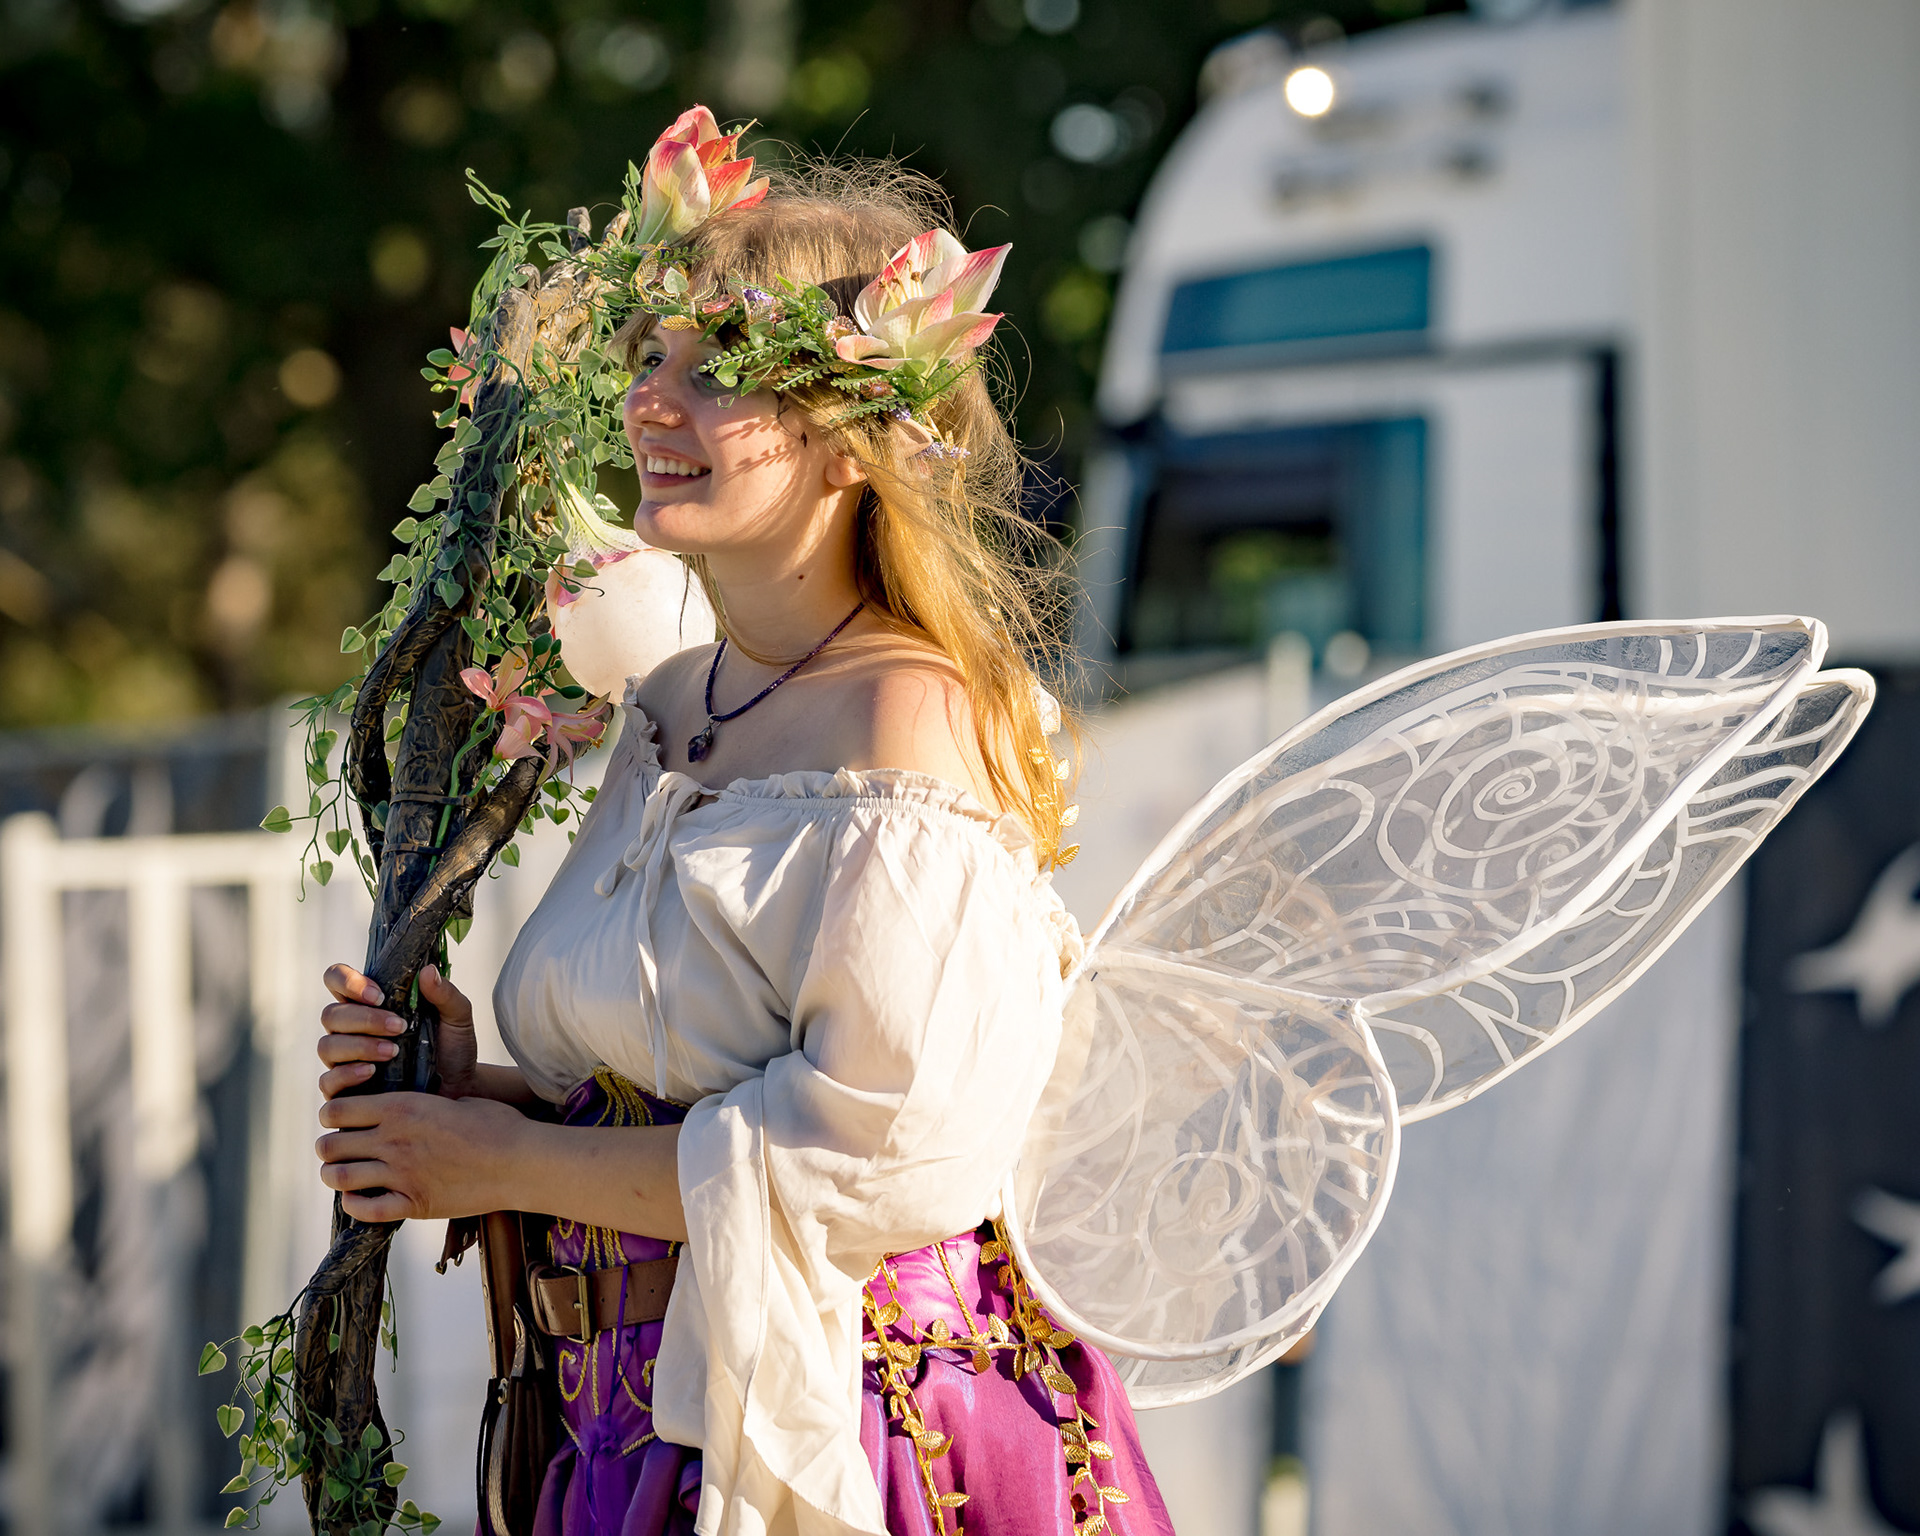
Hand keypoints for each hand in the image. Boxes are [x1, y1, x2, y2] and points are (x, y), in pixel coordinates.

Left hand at [315, 1091, 531, 1222]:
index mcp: (401, 1107)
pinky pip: (364, 1210)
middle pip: (329, 1145)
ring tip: (348, 1175)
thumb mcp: (455, 1100)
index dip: (333, 1115)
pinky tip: (362, 1198)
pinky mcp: (412, 1204)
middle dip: (331, 1147)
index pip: (336, 1110)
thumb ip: (422, 1105)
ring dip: (337, 1176)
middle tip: (344, 1150)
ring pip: (338, 1177)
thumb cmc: (496, 1125)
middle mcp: (392, 1140)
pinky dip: (354, 1205)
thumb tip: (408, 1111)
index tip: (343, 1121)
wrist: (520, 1162)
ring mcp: (400, 1174)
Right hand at [318, 962, 480, 1099]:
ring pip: (327, 1046)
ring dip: (359, 1046)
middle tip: (398, 1026)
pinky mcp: (344, 1089)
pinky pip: (328, 1081)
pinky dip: (346, 1074)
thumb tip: (428, 971)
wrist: (459, 1088)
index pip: (337, 980)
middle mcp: (349, 1029)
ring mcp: (343, 1059)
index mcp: (368, 1003)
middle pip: (331, 1014)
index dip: (347, 982)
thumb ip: (444, 993)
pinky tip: (371, 1072)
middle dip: (364, 1019)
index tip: (378, 995)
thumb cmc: (451, 1048)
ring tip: (392, 1051)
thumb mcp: (457, 1017)